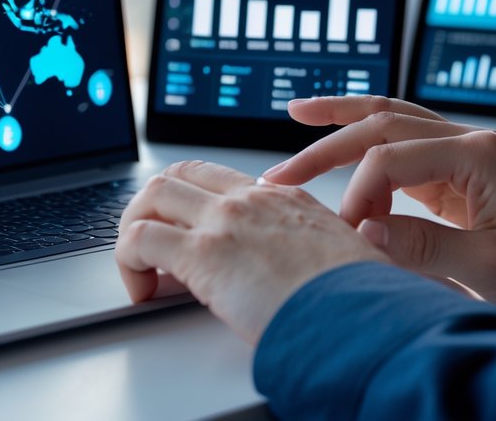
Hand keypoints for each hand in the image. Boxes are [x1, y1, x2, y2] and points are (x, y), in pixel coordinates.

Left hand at [116, 160, 386, 344]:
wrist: (368, 318)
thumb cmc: (367, 300)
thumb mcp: (354, 256)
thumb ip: (334, 246)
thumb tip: (341, 253)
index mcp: (284, 200)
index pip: (217, 179)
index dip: (190, 202)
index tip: (184, 232)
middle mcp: (250, 201)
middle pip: (177, 176)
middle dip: (151, 208)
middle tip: (148, 247)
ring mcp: (224, 222)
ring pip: (151, 196)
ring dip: (133, 230)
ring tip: (139, 268)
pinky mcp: (203, 255)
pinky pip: (139, 239)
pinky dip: (127, 261)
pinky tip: (141, 291)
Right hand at [262, 95, 495, 316]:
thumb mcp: (489, 268)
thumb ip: (424, 248)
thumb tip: (364, 232)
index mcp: (479, 155)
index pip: (392, 159)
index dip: (359, 194)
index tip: (347, 235)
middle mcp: (467, 140)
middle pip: (382, 124)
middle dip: (326, 146)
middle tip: (281, 175)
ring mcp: (459, 148)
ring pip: (388, 117)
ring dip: (340, 118)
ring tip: (295, 113)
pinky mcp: (451, 167)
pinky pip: (397, 140)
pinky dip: (362, 132)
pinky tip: (332, 129)